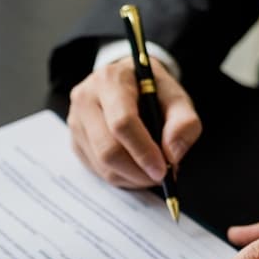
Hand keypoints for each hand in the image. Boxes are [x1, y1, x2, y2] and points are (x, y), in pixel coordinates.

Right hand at [67, 56, 199, 187]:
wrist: (128, 83)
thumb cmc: (153, 92)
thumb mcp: (177, 98)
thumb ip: (184, 123)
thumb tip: (172, 155)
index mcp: (111, 80)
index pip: (122, 123)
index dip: (143, 151)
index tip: (162, 170)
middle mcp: (86, 98)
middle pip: (108, 149)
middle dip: (137, 171)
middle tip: (160, 177)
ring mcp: (76, 121)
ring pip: (102, 165)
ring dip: (131, 177)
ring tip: (150, 171)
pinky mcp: (74, 140)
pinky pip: (96, 170)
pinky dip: (120, 177)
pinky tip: (135, 167)